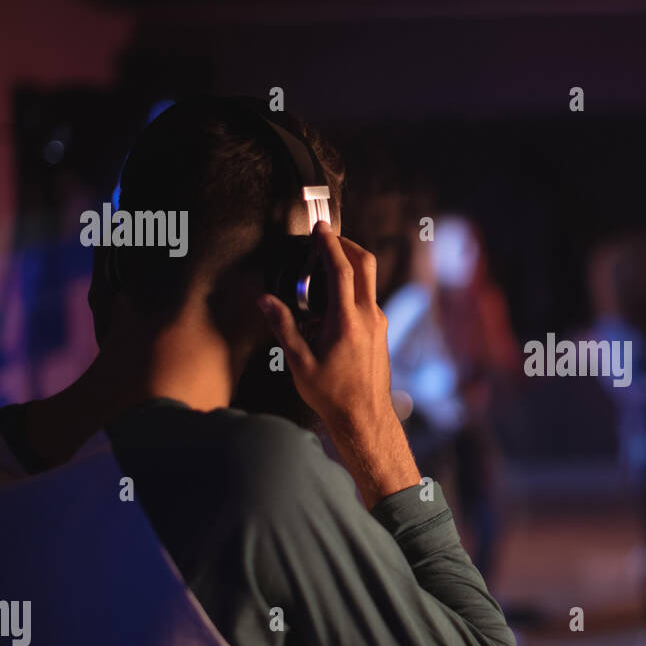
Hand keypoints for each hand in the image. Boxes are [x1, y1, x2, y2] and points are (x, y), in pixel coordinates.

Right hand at [257, 221, 420, 506]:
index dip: (330, 244)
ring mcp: (379, 323)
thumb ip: (282, 327)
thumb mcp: (299, 363)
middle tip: (327, 236)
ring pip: (369, 281)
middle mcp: (369, 317)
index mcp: (347, 321)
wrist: (365, 418)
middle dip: (347, 244)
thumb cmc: (332, 395)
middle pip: (365, 264)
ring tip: (326, 264)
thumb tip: (265, 300)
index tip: (320, 228)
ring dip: (351, 265)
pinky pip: (369, 298)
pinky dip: (354, 286)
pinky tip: (334, 297)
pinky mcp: (381, 331)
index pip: (342, 270)